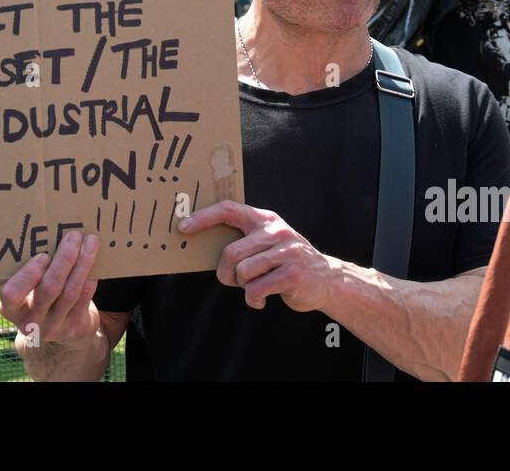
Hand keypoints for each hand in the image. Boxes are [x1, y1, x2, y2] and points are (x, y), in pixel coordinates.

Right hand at [0, 231, 100, 346]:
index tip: (43, 255)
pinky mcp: (74, 327)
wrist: (58, 332)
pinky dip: (90, 277)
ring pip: (70, 292)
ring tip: (90, 241)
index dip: (27, 275)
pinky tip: (93, 260)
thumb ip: (31, 270)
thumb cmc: (37, 296)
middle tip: (74, 235)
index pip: (11, 294)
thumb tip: (50, 231)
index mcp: (11, 309)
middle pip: (48, 289)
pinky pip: (83, 298)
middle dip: (64, 259)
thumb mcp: (26, 289)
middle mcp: (31, 321)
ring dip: (82, 263)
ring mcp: (53, 327)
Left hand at [179, 200, 338, 311]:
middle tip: (233, 281)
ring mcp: (286, 251)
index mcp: (265, 219)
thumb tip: (205, 246)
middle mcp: (276, 231)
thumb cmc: (286, 262)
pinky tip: (261, 299)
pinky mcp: (292, 274)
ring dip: (242, 287)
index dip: (203, 217)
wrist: (327, 279)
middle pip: (231, 253)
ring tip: (253, 288)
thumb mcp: (269, 242)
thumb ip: (246, 239)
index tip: (183, 227)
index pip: (228, 209)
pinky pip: (256, 289)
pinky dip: (253, 299)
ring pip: (242, 272)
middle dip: (225, 273)